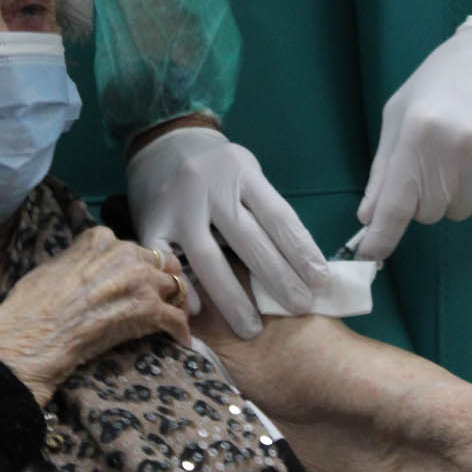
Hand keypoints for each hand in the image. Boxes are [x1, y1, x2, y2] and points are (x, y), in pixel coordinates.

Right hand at [0, 227, 188, 403]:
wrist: (32, 335)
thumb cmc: (32, 305)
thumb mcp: (54, 266)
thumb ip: (80, 261)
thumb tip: (86, 270)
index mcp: (100, 239)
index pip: (133, 249)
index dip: (137, 267)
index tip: (136, 282)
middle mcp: (125, 253)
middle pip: (160, 264)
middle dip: (161, 282)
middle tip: (161, 300)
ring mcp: (140, 280)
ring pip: (174, 288)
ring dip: (174, 305)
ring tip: (173, 320)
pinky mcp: (149, 310)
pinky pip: (177, 319)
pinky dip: (180, 331)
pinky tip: (180, 341)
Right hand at [127, 126, 327, 339]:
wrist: (165, 144)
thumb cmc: (220, 171)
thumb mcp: (248, 175)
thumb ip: (266, 212)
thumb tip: (304, 265)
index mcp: (240, 171)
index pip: (277, 215)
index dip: (301, 250)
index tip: (320, 280)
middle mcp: (208, 186)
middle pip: (247, 239)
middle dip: (277, 278)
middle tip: (299, 307)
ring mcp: (177, 206)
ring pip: (206, 256)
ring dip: (232, 297)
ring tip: (253, 328)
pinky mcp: (151, 222)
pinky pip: (164, 259)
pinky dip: (182, 286)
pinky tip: (198, 311)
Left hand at [355, 13, 471, 259]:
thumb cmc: (443, 80)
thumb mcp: (400, 113)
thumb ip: (384, 169)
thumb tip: (368, 217)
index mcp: (418, 134)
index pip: (395, 205)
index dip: (381, 237)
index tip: (368, 258)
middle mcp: (456, 149)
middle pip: (430, 214)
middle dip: (428, 196)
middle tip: (439, 157)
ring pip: (463, 211)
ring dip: (460, 192)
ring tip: (468, 149)